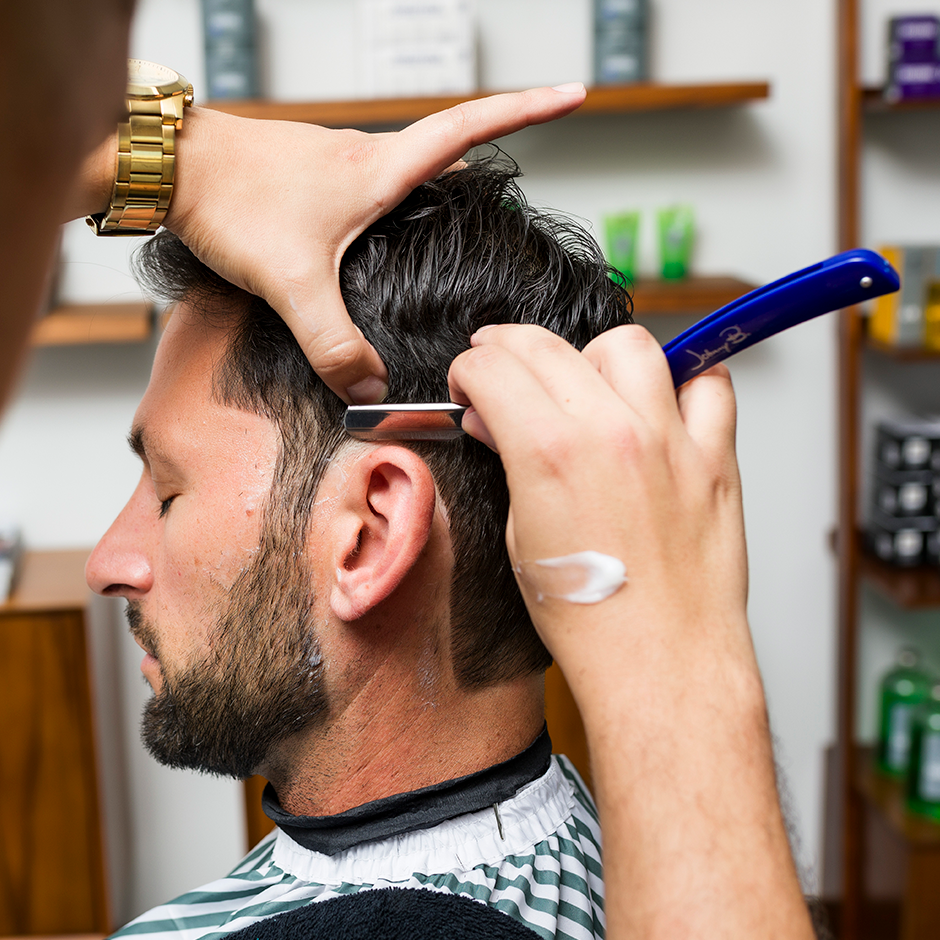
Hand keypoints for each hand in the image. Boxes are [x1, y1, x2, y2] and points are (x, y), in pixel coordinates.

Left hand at [160, 86, 585, 403]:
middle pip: (447, 150)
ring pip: (405, 171)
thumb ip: (334, 341)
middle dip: (492, 156)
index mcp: (380, 170)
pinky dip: (394, 205)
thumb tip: (371, 386)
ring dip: (439, 186)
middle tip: (520, 189)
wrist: (170, 168)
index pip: (470, 128)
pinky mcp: (314, 181)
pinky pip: (370, 187)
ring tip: (464, 223)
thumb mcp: (291, 281)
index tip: (574, 93)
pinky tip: (381, 241)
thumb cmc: (231, 201)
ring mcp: (338, 166)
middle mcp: (366, 159)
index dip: (527, 111)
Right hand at [448, 323, 747, 666]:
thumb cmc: (593, 622)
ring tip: (584, 385)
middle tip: (501, 368)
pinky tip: (661, 403)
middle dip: (507, 347)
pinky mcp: (715, 458)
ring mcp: (670, 440)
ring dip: (592, 356)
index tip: (470, 382)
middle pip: (546, 345)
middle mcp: (612, 434)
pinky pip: (710, 382)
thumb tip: (497, 421)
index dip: (468, 370)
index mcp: (550, 454)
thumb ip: (511, 464)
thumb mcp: (522, 538)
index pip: (494, 368)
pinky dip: (684, 381)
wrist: (662, 663)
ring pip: (628, 345)